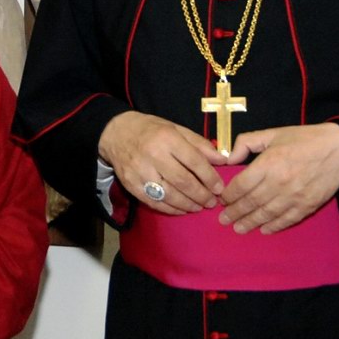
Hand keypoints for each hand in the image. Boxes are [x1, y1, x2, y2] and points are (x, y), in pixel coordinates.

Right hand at [98, 111, 226, 214]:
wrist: (115, 134)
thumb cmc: (151, 130)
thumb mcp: (177, 129)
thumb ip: (200, 144)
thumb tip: (223, 160)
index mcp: (168, 138)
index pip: (194, 161)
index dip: (210, 177)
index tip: (220, 188)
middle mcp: (154, 155)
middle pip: (183, 181)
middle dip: (201, 195)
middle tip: (212, 202)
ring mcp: (140, 172)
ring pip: (169, 195)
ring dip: (188, 204)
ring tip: (199, 207)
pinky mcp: (131, 185)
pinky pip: (154, 202)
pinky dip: (170, 209)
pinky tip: (181, 209)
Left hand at [217, 123, 338, 232]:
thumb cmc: (306, 139)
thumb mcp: (273, 133)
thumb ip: (247, 142)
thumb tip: (229, 158)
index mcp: (269, 163)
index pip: (241, 185)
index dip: (229, 195)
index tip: (222, 200)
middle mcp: (279, 182)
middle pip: (250, 203)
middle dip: (235, 213)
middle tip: (223, 220)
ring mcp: (294, 197)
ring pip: (266, 214)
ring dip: (250, 223)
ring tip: (238, 228)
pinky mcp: (307, 206)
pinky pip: (286, 220)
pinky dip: (274, 226)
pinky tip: (263, 230)